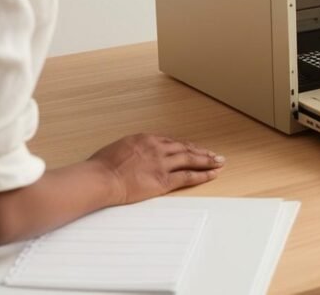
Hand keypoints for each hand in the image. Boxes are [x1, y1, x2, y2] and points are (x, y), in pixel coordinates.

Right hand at [87, 134, 223, 204]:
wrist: (100, 178)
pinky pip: (188, 176)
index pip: (172, 142)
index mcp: (146, 139)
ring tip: (219, 162)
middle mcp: (158, 148)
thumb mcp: (118, 148)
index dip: (186, 147)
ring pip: (191, 160)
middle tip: (215, 155)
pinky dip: (202, 175)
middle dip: (202, 152)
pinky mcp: (164, 179)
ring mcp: (162, 163)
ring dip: (207, 161)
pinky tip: (212, 174)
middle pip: (186, 148)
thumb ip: (133, 149)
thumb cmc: (101, 166)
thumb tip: (135, 153)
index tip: (194, 149)